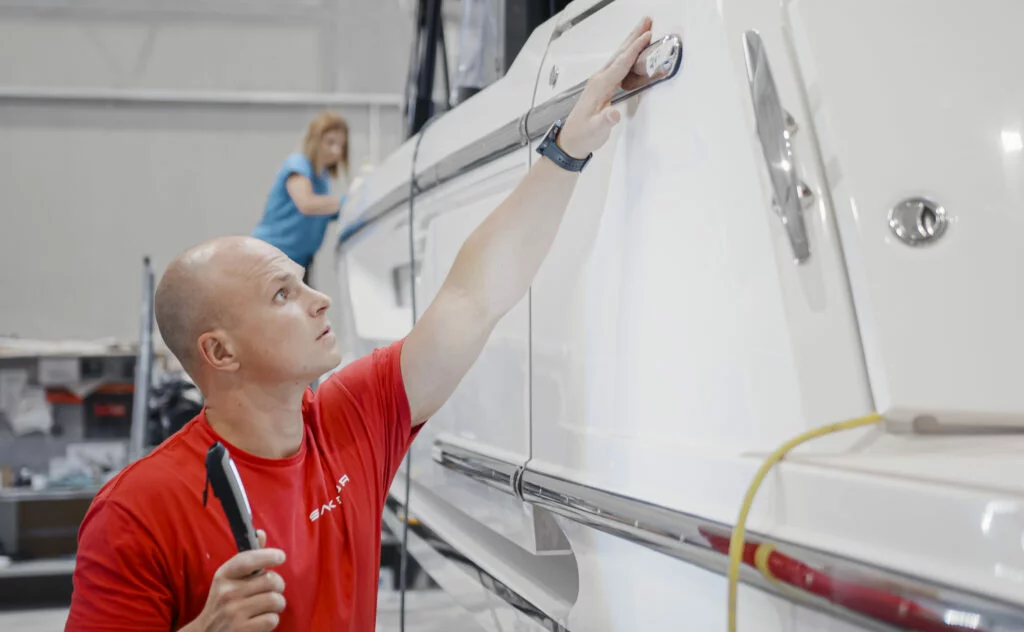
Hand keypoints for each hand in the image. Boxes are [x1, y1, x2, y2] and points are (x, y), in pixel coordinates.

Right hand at [186, 531, 286, 631]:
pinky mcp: (243, 630)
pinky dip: (271, 620)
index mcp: (224, 575)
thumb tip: (260, 533)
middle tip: (273, 589)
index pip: (248, 560)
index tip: (280, 557)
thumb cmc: (223, 602)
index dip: (268, 555)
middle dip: (278, 585)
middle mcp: (228, 593)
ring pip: (275, 600)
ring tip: (268, 606)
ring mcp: (234, 613)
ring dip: (277, 604)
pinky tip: (261, 620)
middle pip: (271, 580)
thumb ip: (248, 558)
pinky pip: (272, 619)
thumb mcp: (229, 579)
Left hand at [557, 16, 652, 158]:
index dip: (634, 49)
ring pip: (618, 57)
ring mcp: (600, 82)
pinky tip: (633, 53)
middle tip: (647, 21)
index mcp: (600, 86)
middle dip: (634, 37)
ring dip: (631, 43)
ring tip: (643, 30)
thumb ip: (606, 120)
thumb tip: (614, 114)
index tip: (647, 36)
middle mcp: (599, 80)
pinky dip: (628, 56)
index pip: (621, 64)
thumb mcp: (596, 130)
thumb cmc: (583, 135)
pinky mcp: (602, 87)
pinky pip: (618, 66)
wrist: (571, 141)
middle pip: (620, 54)